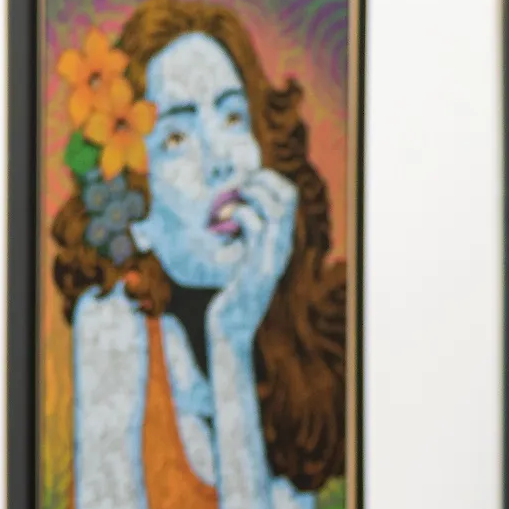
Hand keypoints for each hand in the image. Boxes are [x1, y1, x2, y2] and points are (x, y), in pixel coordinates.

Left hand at [205, 166, 296, 355]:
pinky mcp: (258, 268)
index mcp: (279, 241)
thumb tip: (232, 210)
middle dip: (262, 180)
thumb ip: (245, 238)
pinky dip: (239, 215)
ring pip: (276, 209)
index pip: (289, 197)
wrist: (230, 328)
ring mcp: (273, 256)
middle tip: (235, 185)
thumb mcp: (242, 260)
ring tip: (228, 201)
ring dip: (250, 194)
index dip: (268, 180)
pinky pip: (255, 228)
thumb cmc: (231, 292)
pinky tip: (219, 224)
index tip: (241, 181)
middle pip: (288, 196)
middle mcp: (282, 246)